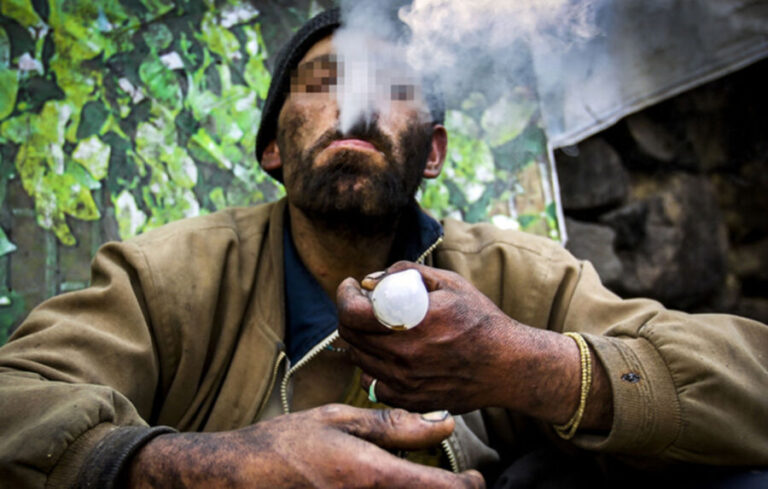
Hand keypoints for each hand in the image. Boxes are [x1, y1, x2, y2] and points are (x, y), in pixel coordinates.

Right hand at [128, 404, 484, 488]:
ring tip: (422, 482)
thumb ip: (394, 426)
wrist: (240, 476)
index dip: (469, 486)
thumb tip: (443, 422)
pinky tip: (390, 487)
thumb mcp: (340, 421)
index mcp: (375, 478)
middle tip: (452, 482)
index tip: (475, 477)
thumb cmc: (287, 444)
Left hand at [337, 262, 606, 425]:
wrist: (508, 366)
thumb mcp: (450, 283)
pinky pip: (372, 382)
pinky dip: (372, 365)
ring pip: (358, 358)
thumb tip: (372, 279)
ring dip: (360, 339)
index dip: (344, 295)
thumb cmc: (481, 320)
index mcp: (412, 322)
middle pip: (349, 335)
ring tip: (377, 327)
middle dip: (350, 314)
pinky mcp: (409, 399)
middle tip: (364, 304)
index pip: (351, 313)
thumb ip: (407, 273)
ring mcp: (405, 382)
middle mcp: (405, 355)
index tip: (351, 286)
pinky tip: (388, 353)